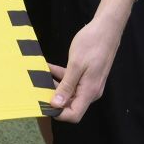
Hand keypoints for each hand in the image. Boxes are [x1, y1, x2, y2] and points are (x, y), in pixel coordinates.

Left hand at [50, 0, 134, 122]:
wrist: (106, 29)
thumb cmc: (92, 44)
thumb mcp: (76, 65)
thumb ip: (66, 86)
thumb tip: (56, 104)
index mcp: (89, 91)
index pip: (74, 114)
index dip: (59, 114)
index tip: (43, 104)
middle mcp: (91, 91)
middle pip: (70, 104)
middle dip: (54, 97)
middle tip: (37, 87)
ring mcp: (90, 83)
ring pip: (69, 91)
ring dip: (55, 84)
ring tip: (40, 74)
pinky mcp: (87, 75)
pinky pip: (72, 81)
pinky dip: (60, 75)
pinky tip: (48, 67)